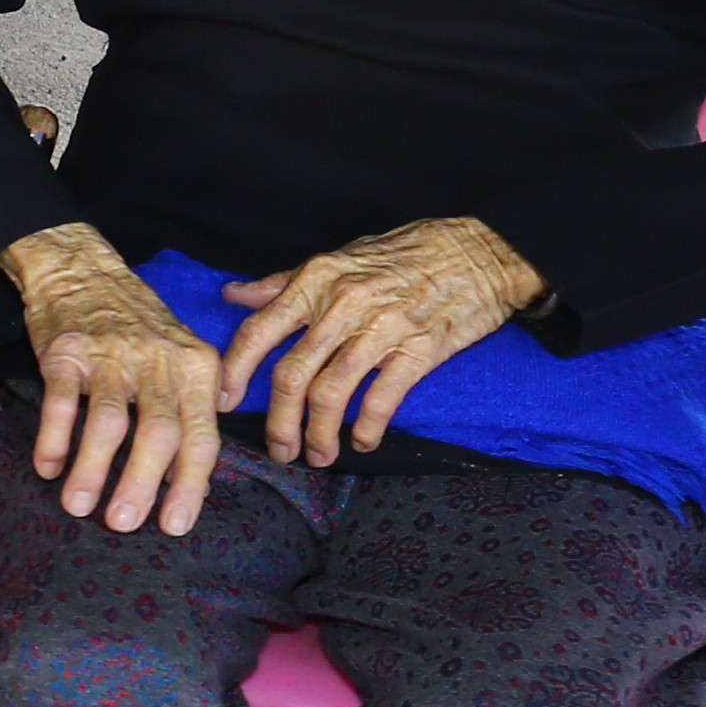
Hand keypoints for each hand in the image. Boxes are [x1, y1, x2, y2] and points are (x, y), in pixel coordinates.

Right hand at [5, 223, 230, 537]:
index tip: (176, 525)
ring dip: (93, 469)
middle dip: (142, 484)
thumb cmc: (136, 324)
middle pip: (157, 432)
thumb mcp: (181, 355)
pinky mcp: (65, 351)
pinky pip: (61, 402)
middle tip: (124, 525)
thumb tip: (195, 478)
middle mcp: (159, 360)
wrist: (82, 270)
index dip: (189, 485)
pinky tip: (47, 467)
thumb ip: (192, 409)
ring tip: (79, 508)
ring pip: (108, 421)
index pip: (201, 435)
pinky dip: (54, 439)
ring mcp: (110, 354)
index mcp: (195, 367)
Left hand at [218, 217, 539, 468]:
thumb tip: (233, 296)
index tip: (226, 403)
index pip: (258, 332)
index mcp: (315, 282)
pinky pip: (380, 399)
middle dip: (279, 422)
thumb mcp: (338, 258)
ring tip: (319, 455)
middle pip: (290, 376)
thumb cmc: (406, 252)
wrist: (479, 251)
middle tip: (280, 450)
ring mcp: (380, 329)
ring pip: (330, 394)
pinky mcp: (418, 350)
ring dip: (319, 435)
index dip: (236, 373)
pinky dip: (366, 428)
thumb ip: (284, 283)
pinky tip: (362, 442)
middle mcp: (341, 306)